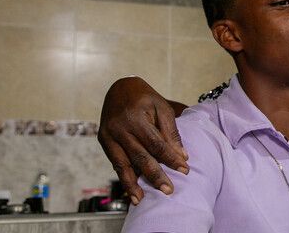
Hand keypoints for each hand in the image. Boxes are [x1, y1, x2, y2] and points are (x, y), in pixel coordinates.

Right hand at [97, 77, 187, 204]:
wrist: (118, 87)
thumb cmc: (145, 97)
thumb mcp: (162, 107)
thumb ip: (171, 131)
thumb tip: (182, 155)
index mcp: (136, 118)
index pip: (156, 144)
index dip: (171, 158)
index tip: (185, 170)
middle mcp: (119, 129)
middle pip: (139, 156)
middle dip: (155, 175)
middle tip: (168, 190)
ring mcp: (108, 136)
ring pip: (122, 164)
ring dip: (132, 184)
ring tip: (141, 200)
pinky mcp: (103, 141)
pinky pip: (115, 162)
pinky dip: (124, 177)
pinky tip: (131, 190)